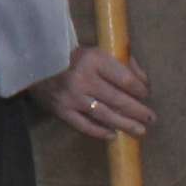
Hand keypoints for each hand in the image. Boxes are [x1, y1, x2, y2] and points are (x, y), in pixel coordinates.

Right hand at [30, 47, 154, 141]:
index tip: (146, 94)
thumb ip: (121, 62)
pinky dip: (100, 132)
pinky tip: (113, 135)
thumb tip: (143, 81)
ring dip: (126, 124)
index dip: (140, 89)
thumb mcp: (96, 51)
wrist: (33, 62)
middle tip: (151, 118)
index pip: (125, 79)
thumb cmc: (70, 56)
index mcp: (93, 59)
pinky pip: (85, 126)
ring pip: (105, 115)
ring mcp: (72, 97)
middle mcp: (83, 79)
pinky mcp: (61, 111)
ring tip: (140, 130)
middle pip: (118, 100)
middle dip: (138, 111)